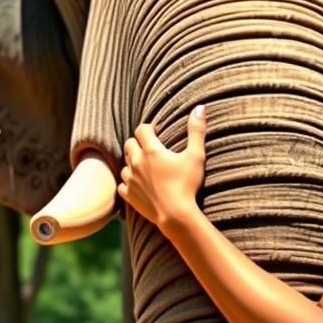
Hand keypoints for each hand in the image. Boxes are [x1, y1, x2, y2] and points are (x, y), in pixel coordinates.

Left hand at [118, 105, 206, 232]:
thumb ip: (197, 130)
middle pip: (129, 144)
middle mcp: (137, 163)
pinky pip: (121, 185)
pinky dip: (127, 182)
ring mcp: (131, 180)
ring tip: (145, 165)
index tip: (158, 131)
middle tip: (151, 147)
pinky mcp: (129, 196)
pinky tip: (136, 183)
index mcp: (151, 150)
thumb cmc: (187, 184)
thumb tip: (200, 107)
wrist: (176, 215)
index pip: (141, 130)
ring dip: (132, 162)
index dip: (149, 128)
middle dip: (138, 142)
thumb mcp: (196, 155)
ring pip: (124, 164)